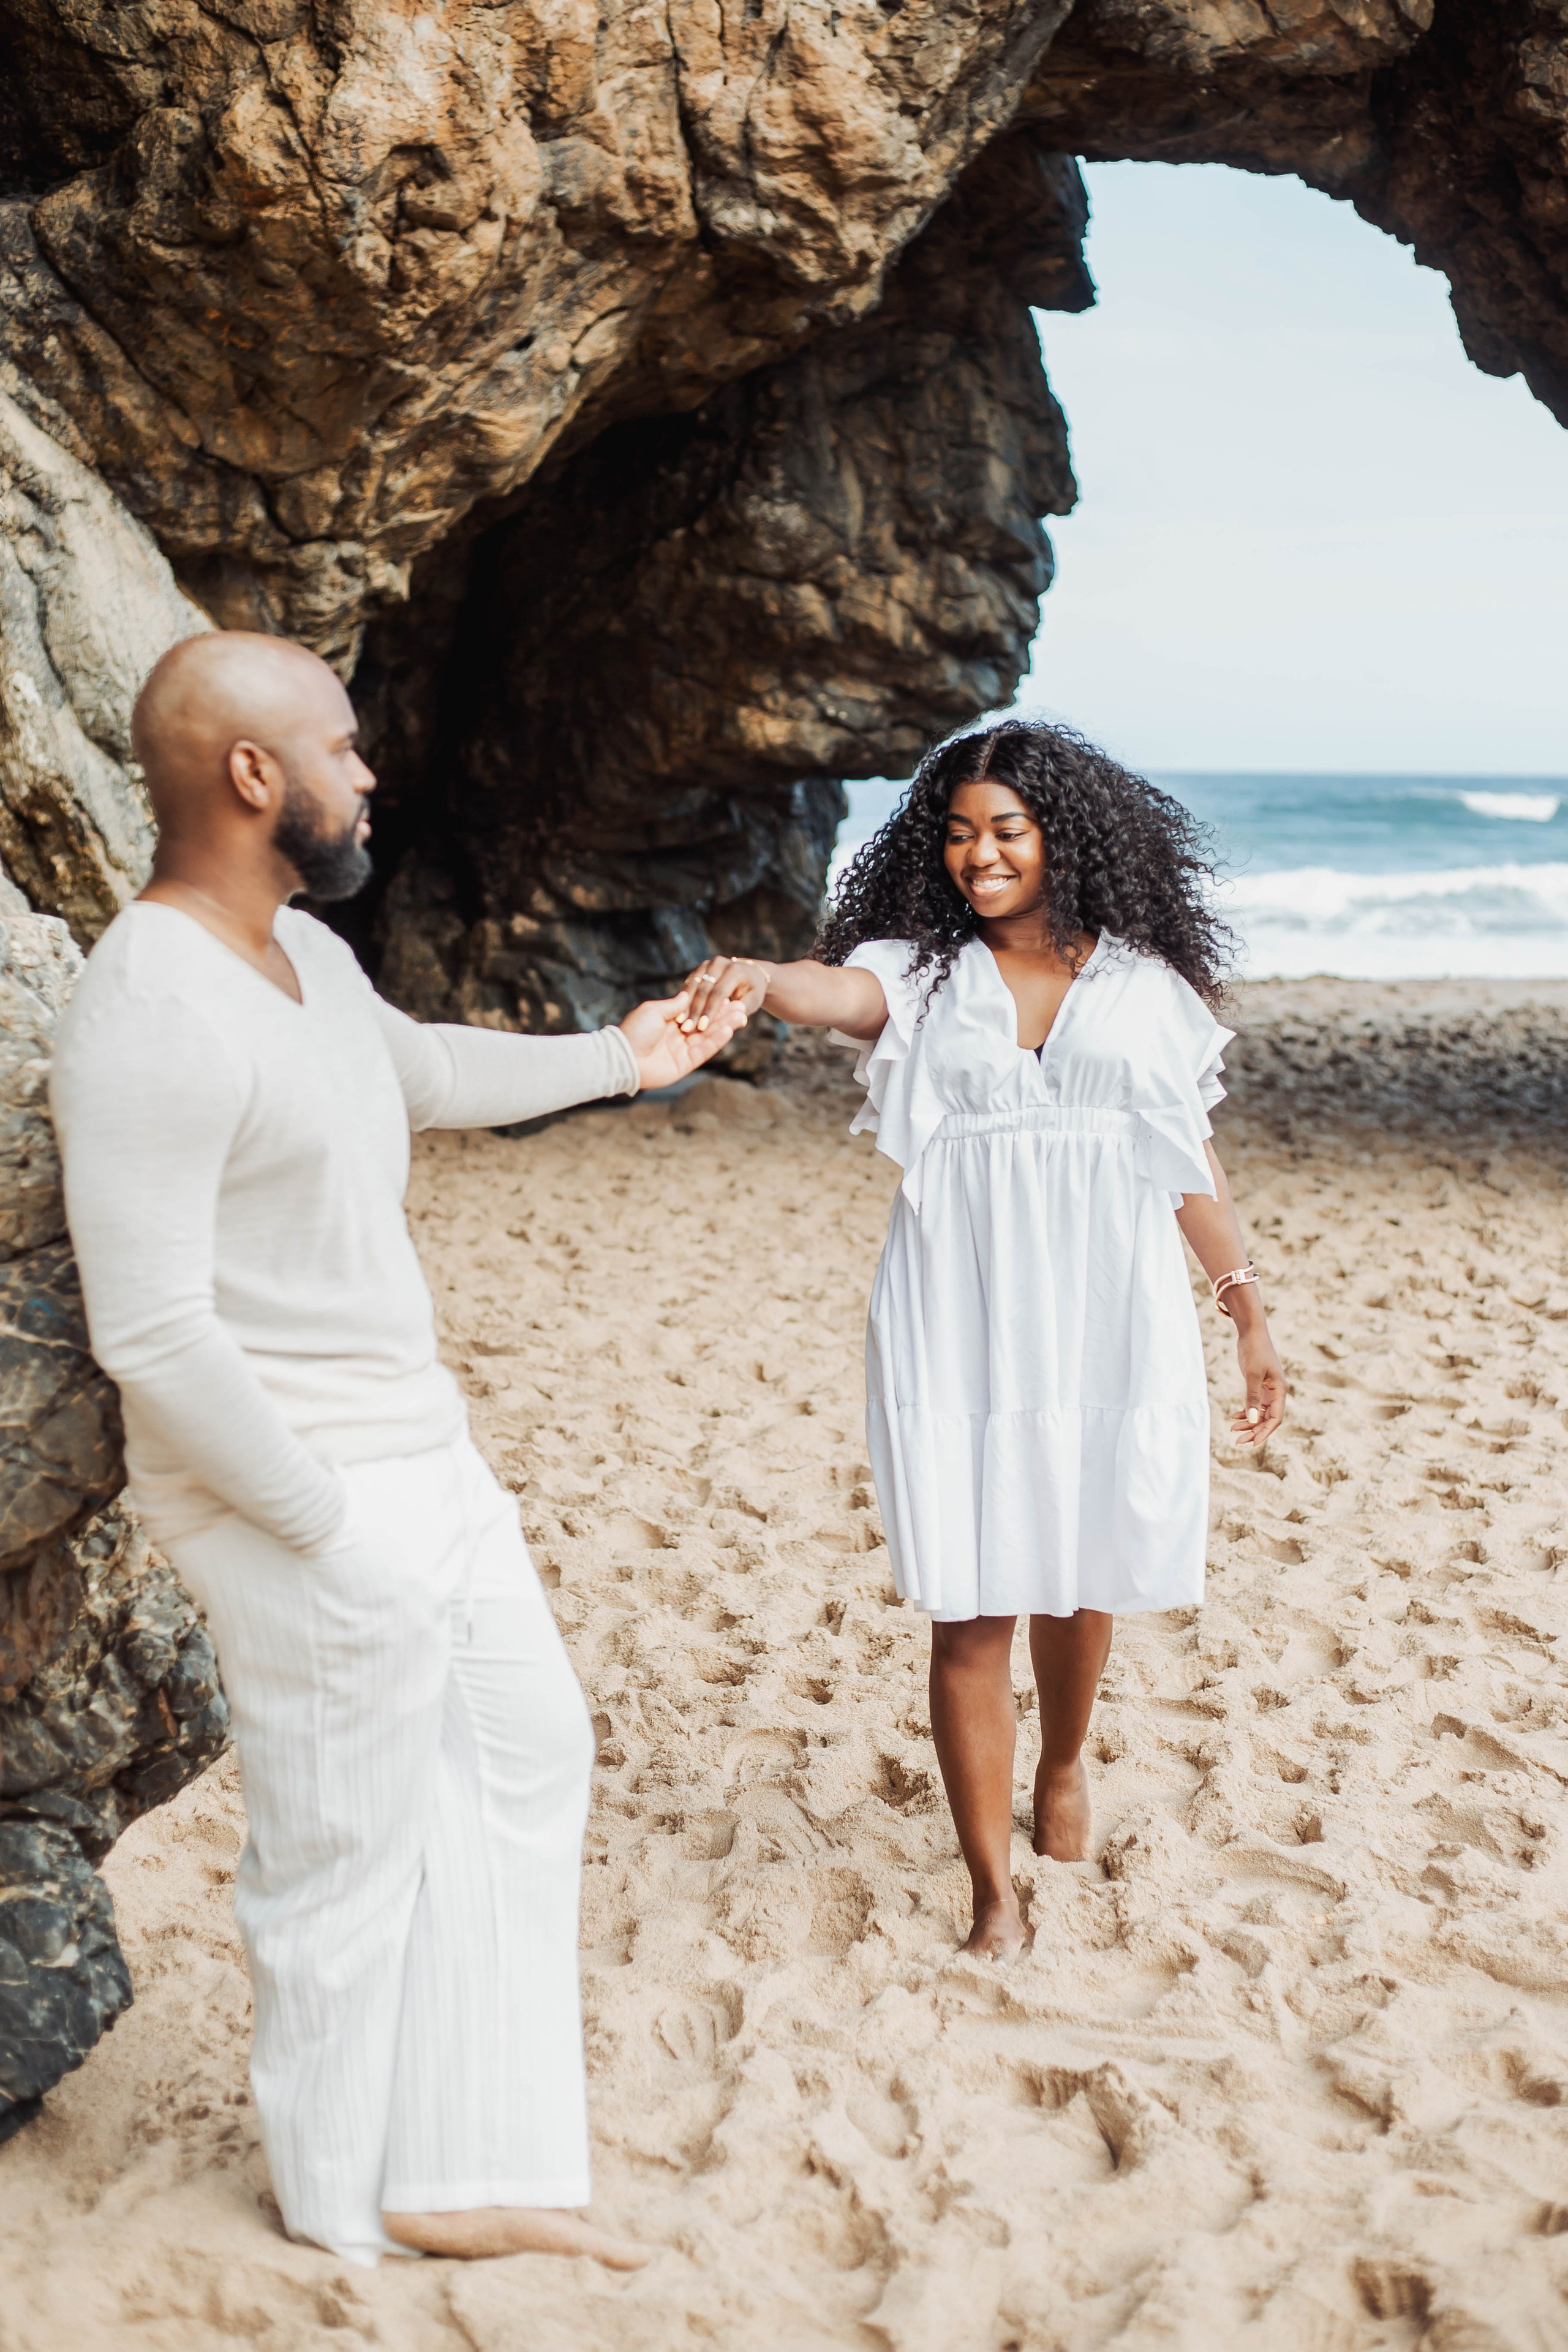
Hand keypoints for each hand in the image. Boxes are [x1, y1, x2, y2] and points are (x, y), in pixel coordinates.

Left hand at [618, 991, 744, 1092]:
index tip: (728, 996)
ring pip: (708, 1037)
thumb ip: (675, 1004)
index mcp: (669, 1021)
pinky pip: (704, 1052)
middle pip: (706, 1024)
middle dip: (723, 1015)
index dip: (711, 1005)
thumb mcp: (654, 1010)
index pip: (696, 1011)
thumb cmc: (634, 1031)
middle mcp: (677, 1036)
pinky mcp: (685, 1065)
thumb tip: (689, 994)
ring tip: (740, 1016)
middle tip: (741, 1006)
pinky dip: (716, 1041)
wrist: (624, 1057)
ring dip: (724, 1027)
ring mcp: (682, 1051)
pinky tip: (728, 1030)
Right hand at [676, 955, 770, 1034]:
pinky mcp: (699, 969)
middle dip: (695, 1010)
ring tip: (680, 1022)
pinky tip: (678, 1013)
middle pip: (703, 989)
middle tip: (687, 1028)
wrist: (749, 974)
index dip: (710, 1010)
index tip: (702, 1027)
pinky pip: (689, 984)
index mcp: (735, 970)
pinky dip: (683, 999)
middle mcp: (719, 963)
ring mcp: (707, 964)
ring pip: (693, 986)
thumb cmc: (752, 992)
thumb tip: (740, 1021)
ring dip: (685, 1005)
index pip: (719, 992)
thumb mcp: (753, 1001)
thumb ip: (744, 1009)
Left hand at [1230, 1323, 1285, 1447]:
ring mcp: (1268, 1390)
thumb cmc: (1255, 1351)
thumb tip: (1252, 1420)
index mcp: (1280, 1390)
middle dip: (1254, 1430)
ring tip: (1232, 1429)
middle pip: (1267, 1419)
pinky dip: (1246, 1411)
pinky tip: (1233, 1416)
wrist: (1252, 1333)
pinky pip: (1255, 1404)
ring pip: (1260, 1413)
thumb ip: (1252, 1397)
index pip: (1275, 1419)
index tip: (1252, 1443)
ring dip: (1248, 1422)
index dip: (1265, 1432)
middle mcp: (1277, 1392)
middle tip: (1238, 1441)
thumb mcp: (1252, 1375)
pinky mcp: (1259, 1386)